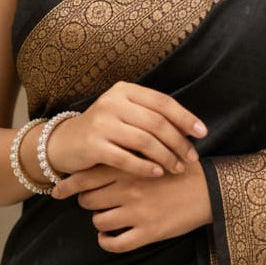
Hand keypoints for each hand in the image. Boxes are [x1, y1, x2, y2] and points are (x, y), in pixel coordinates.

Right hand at [47, 81, 206, 178]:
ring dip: (165, 157)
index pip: (162, 102)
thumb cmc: (103, 130)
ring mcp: (101, 123)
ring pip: (144, 141)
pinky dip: (145, 167)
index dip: (185, 118)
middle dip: (178, 142)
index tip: (202, 134)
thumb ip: (151, 116)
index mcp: (124, 91)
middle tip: (191, 158)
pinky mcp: (92, 145)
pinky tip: (157, 173)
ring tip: (177, 168)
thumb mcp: (125, 114)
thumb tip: (189, 129)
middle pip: (156, 123)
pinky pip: (126, 158)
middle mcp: (112, 102)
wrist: (63, 143)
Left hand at [52, 158, 211, 252]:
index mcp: (128, 167)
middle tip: (95, 201)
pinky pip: (115, 243)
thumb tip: (103, 156)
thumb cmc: (182, 168)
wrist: (210, 189)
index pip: (85, 176)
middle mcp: (128, 189)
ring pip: (99, 221)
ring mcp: (137, 212)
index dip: (67, 185)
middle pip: (88, 200)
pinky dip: (107, 241)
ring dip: (99, 220)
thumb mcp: (153, 152)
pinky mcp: (148, 232)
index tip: (57, 191)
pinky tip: (110, 237)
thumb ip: (128, 155)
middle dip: (87, 202)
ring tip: (108, 216)